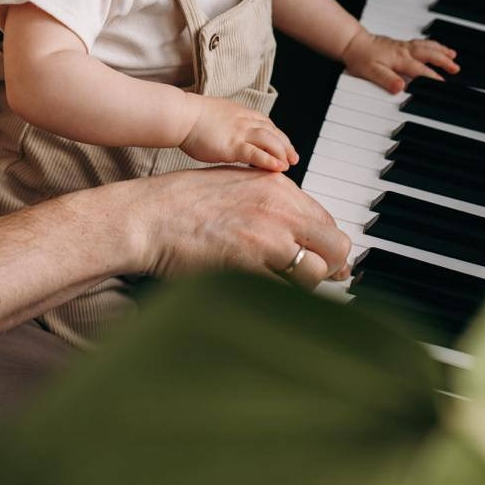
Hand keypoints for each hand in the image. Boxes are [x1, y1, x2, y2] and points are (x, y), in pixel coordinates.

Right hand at [136, 166, 351, 286]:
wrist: (150, 217)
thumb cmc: (182, 203)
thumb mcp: (235, 185)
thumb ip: (268, 201)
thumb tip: (294, 226)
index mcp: (276, 186)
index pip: (326, 221)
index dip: (329, 247)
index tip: (328, 262)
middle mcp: (279, 208)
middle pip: (334, 246)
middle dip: (330, 267)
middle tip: (319, 281)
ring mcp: (267, 237)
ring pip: (316, 273)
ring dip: (305, 286)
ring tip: (285, 289)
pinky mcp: (251, 266)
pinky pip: (288, 291)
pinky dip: (285, 299)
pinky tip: (270, 297)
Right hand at [179, 96, 297, 170]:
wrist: (182, 116)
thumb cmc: (193, 118)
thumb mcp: (219, 116)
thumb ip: (230, 124)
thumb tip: (231, 136)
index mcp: (242, 113)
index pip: (268, 125)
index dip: (279, 137)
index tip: (285, 147)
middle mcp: (245, 121)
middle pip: (274, 132)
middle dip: (286, 146)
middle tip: (294, 159)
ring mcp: (240, 132)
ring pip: (270, 141)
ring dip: (282, 153)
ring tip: (288, 165)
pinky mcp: (233, 145)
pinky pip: (256, 154)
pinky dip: (269, 160)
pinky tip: (278, 168)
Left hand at [341, 27, 458, 93]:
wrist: (352, 43)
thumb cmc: (361, 58)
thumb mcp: (371, 72)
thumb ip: (387, 80)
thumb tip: (401, 88)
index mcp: (399, 59)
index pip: (420, 70)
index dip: (433, 78)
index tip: (444, 84)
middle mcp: (404, 51)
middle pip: (429, 54)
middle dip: (444, 60)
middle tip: (456, 68)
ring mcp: (403, 46)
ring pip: (427, 46)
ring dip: (441, 50)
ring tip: (453, 55)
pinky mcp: (400, 44)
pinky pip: (421, 43)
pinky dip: (432, 45)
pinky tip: (435, 47)